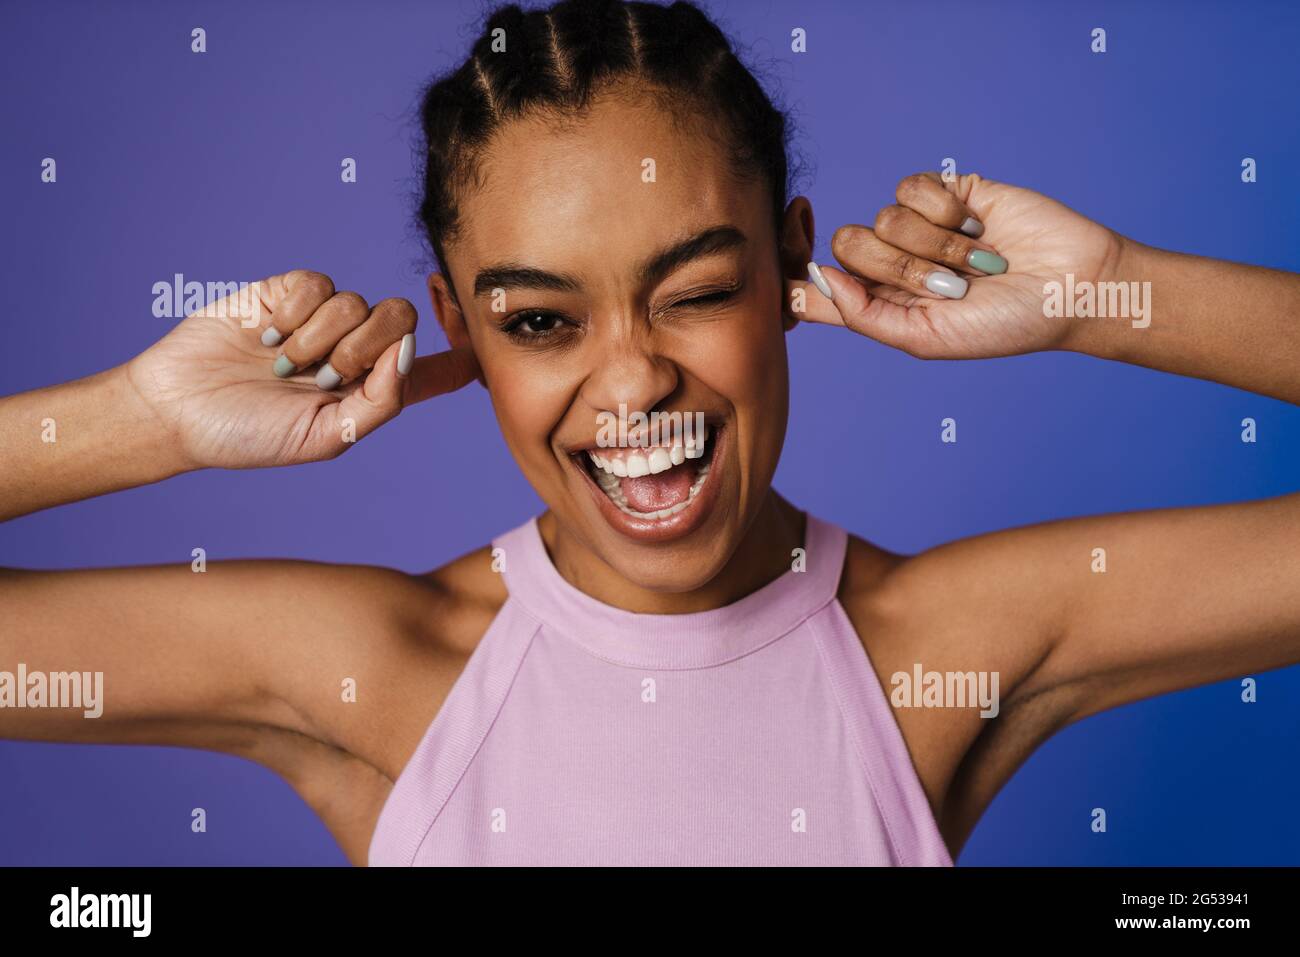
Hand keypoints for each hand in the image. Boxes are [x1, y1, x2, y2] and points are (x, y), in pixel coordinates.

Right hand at [122, 270, 479, 469]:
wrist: (178, 409)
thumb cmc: (250, 435)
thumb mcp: (327, 437)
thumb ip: (381, 400)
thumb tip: (409, 351)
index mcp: (373, 393)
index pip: (436, 371)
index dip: (466, 356)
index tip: (486, 347)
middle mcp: (356, 352)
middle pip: (403, 320)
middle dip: (366, 347)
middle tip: (322, 376)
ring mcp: (323, 320)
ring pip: (359, 302)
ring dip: (318, 339)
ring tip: (282, 367)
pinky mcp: (289, 293)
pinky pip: (320, 284)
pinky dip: (295, 313)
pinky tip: (265, 336)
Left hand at [789, 172, 1126, 358]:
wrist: (1069, 286)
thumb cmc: (1003, 325)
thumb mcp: (924, 338)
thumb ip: (863, 315)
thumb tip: (816, 279)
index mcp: (879, 303)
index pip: (816, 286)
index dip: (790, 277)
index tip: (781, 274)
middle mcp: (891, 263)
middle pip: (848, 245)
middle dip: (899, 268)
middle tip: (948, 286)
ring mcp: (917, 225)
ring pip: (883, 218)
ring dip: (935, 245)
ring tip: (978, 262)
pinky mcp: (944, 191)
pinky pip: (912, 188)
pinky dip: (946, 211)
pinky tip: (978, 225)